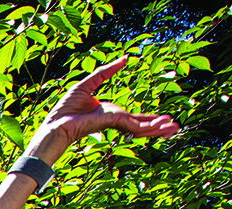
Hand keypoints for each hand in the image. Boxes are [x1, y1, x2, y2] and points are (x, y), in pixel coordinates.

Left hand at [31, 55, 180, 158]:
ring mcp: (114, 123)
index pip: (134, 117)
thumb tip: (125, 59)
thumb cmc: (66, 109)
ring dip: (159, 127)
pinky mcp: (111, 122)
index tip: (164, 119)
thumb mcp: (88, 84)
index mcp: (111, 114)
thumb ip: (106, 72)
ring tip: (175, 128)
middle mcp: (114, 120)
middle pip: (141, 124)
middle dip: (159, 126)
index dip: (149, 118)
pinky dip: (148, 125)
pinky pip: (134, 125)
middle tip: (176, 127)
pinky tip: (161, 125)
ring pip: (141, 127)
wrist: (55, 124)